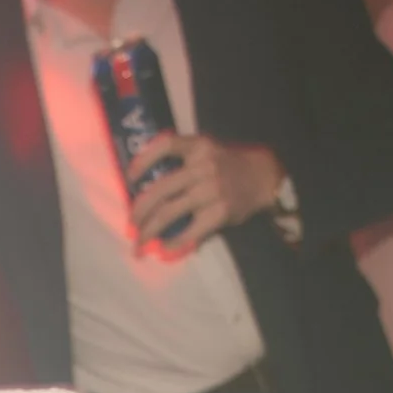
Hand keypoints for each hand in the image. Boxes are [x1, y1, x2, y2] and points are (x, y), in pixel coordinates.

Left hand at [126, 133, 284, 256]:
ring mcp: (211, 190)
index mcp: (198, 146)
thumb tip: (147, 189)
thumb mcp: (207, 151)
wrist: (263, 177)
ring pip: (168, 213)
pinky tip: (165, 246)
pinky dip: (173, 241)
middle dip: (139, 211)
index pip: (164, 146)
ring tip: (139, 243)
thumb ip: (182, 162)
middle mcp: (203, 166)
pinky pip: (189, 230)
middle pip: (159, 189)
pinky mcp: (220, 212)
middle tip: (131, 224)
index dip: (142, 161)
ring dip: (149, 231)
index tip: (129, 178)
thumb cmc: (227, 165)